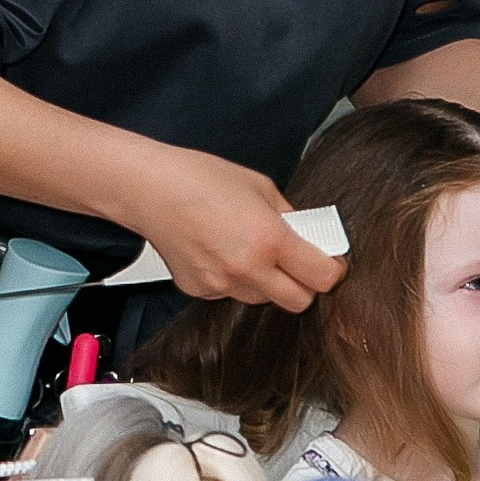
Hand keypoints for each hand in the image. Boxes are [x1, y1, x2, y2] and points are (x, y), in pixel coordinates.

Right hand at [135, 151, 348, 309]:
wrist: (148, 189)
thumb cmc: (198, 179)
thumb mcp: (261, 187)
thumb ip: (290, 218)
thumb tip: (311, 236)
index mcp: (269, 240)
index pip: (322, 278)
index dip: (331, 270)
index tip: (329, 262)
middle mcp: (247, 269)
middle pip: (298, 302)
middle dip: (304, 284)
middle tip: (297, 261)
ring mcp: (221, 285)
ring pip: (263, 299)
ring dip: (268, 282)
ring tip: (249, 248)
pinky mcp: (200, 291)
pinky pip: (232, 294)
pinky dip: (235, 280)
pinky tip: (221, 251)